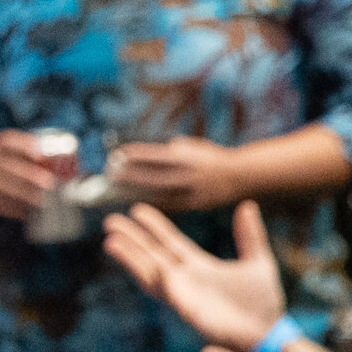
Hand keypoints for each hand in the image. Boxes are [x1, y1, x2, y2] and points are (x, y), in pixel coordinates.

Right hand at [0, 129, 69, 219]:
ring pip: (3, 187)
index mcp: (1, 144)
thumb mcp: (18, 151)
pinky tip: (29, 213)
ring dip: (24, 195)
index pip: (10, 141)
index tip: (40, 155)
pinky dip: (14, 209)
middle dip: (28, 175)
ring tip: (43, 202)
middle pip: (8, 167)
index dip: (25, 146)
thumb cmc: (10, 161)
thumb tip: (81, 172)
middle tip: (49, 183)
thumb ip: (42, 157)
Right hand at [102, 200, 283, 349]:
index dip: (154, 226)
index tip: (136, 210)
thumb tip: (247, 205)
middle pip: (151, 254)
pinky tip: (152, 268)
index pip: (170, 241)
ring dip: (131, 259)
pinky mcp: (188, 312)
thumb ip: (250, 236)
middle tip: (111, 221)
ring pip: (150, 273)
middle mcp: (185, 279)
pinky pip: (171, 295)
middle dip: (131, 239)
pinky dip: (160, 281)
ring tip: (111, 242)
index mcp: (199, 266)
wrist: (268, 334)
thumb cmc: (262, 303)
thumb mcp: (259, 262)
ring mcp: (184, 295)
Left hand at [107, 137, 240, 211]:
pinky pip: (169, 205)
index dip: (135, 156)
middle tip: (110, 174)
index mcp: (188, 157)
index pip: (156, 155)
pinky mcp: (195, 205)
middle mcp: (189, 174)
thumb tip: (141, 155)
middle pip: (154, 175)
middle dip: (131, 175)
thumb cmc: (209, 158)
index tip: (116, 155)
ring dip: (136, 191)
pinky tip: (135, 202)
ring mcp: (192, 191)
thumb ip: (170, 151)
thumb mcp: (192, 147)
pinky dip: (151, 202)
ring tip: (116, 190)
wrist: (242, 175)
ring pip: (159, 193)